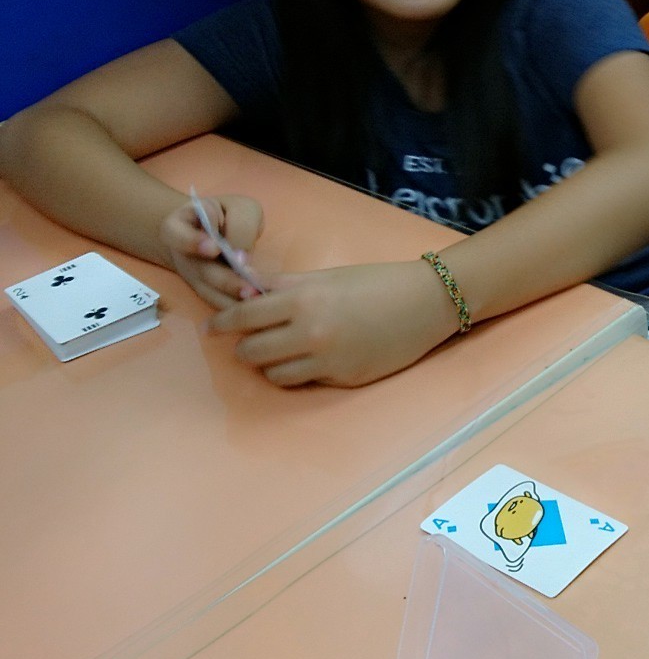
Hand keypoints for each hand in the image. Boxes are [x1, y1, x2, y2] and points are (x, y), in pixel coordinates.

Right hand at [161, 194, 265, 307]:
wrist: (210, 231)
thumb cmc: (228, 216)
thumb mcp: (239, 208)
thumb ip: (241, 225)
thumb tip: (242, 257)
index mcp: (176, 228)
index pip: (177, 235)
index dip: (193, 242)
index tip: (213, 248)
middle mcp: (182, 258)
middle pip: (201, 273)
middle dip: (227, 282)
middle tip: (251, 287)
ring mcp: (194, 280)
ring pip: (212, 296)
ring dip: (238, 300)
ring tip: (261, 298)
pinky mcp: (210, 295)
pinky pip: (224, 304)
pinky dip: (244, 307)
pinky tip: (266, 303)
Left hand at [208, 260, 459, 387]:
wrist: (425, 303)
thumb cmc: (376, 282)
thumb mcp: (326, 277)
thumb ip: (284, 288)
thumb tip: (245, 291)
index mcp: (302, 301)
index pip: (243, 317)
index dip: (222, 322)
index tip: (212, 326)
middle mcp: (309, 334)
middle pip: (251, 352)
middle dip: (245, 346)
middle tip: (251, 338)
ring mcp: (326, 362)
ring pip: (273, 374)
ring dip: (270, 363)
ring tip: (280, 350)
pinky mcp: (343, 380)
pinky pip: (305, 381)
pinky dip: (300, 371)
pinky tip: (311, 358)